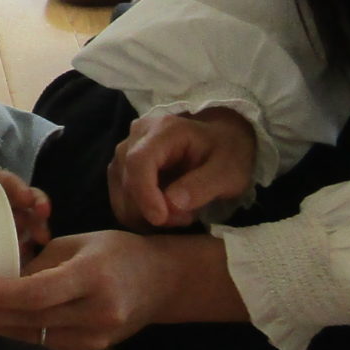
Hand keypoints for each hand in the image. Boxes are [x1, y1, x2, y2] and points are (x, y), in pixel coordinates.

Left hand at [0, 156, 51, 250]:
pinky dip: (24, 252)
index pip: (16, 184)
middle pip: (31, 207)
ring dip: (36, 236)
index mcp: (0, 181)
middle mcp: (12, 199)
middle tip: (42, 232)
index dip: (24, 191)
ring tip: (38, 250)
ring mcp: (13, 216)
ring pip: (31, 225)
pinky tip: (25, 267)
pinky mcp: (8, 231)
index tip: (28, 199)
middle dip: (39, 218)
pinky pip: (20, 241)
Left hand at [0, 229, 246, 349]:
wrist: (161, 283)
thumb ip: (40, 263)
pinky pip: (45, 342)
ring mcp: (95, 337)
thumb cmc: (117, 253)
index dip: (4, 294)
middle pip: (31, 320)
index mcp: (94, 277)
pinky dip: (19, 332)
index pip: (41, 292)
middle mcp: (96, 313)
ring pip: (34, 336)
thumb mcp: (79, 244)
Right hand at [110, 108, 256, 230]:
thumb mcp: (228, 171)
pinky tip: (165, 212)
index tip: (161, 219)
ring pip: (120, 194)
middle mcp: (137, 135)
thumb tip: (172, 204)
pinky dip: (139, 214)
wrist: (222, 140)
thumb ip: (202, 185)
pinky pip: (121, 198)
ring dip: (145, 215)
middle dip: (150, 210)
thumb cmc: (228, 153)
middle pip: (127, 181)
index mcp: (165, 129)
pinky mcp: (122, 167)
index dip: (145, 194)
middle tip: (186, 219)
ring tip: (179, 214)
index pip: (139, 162)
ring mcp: (125, 150)